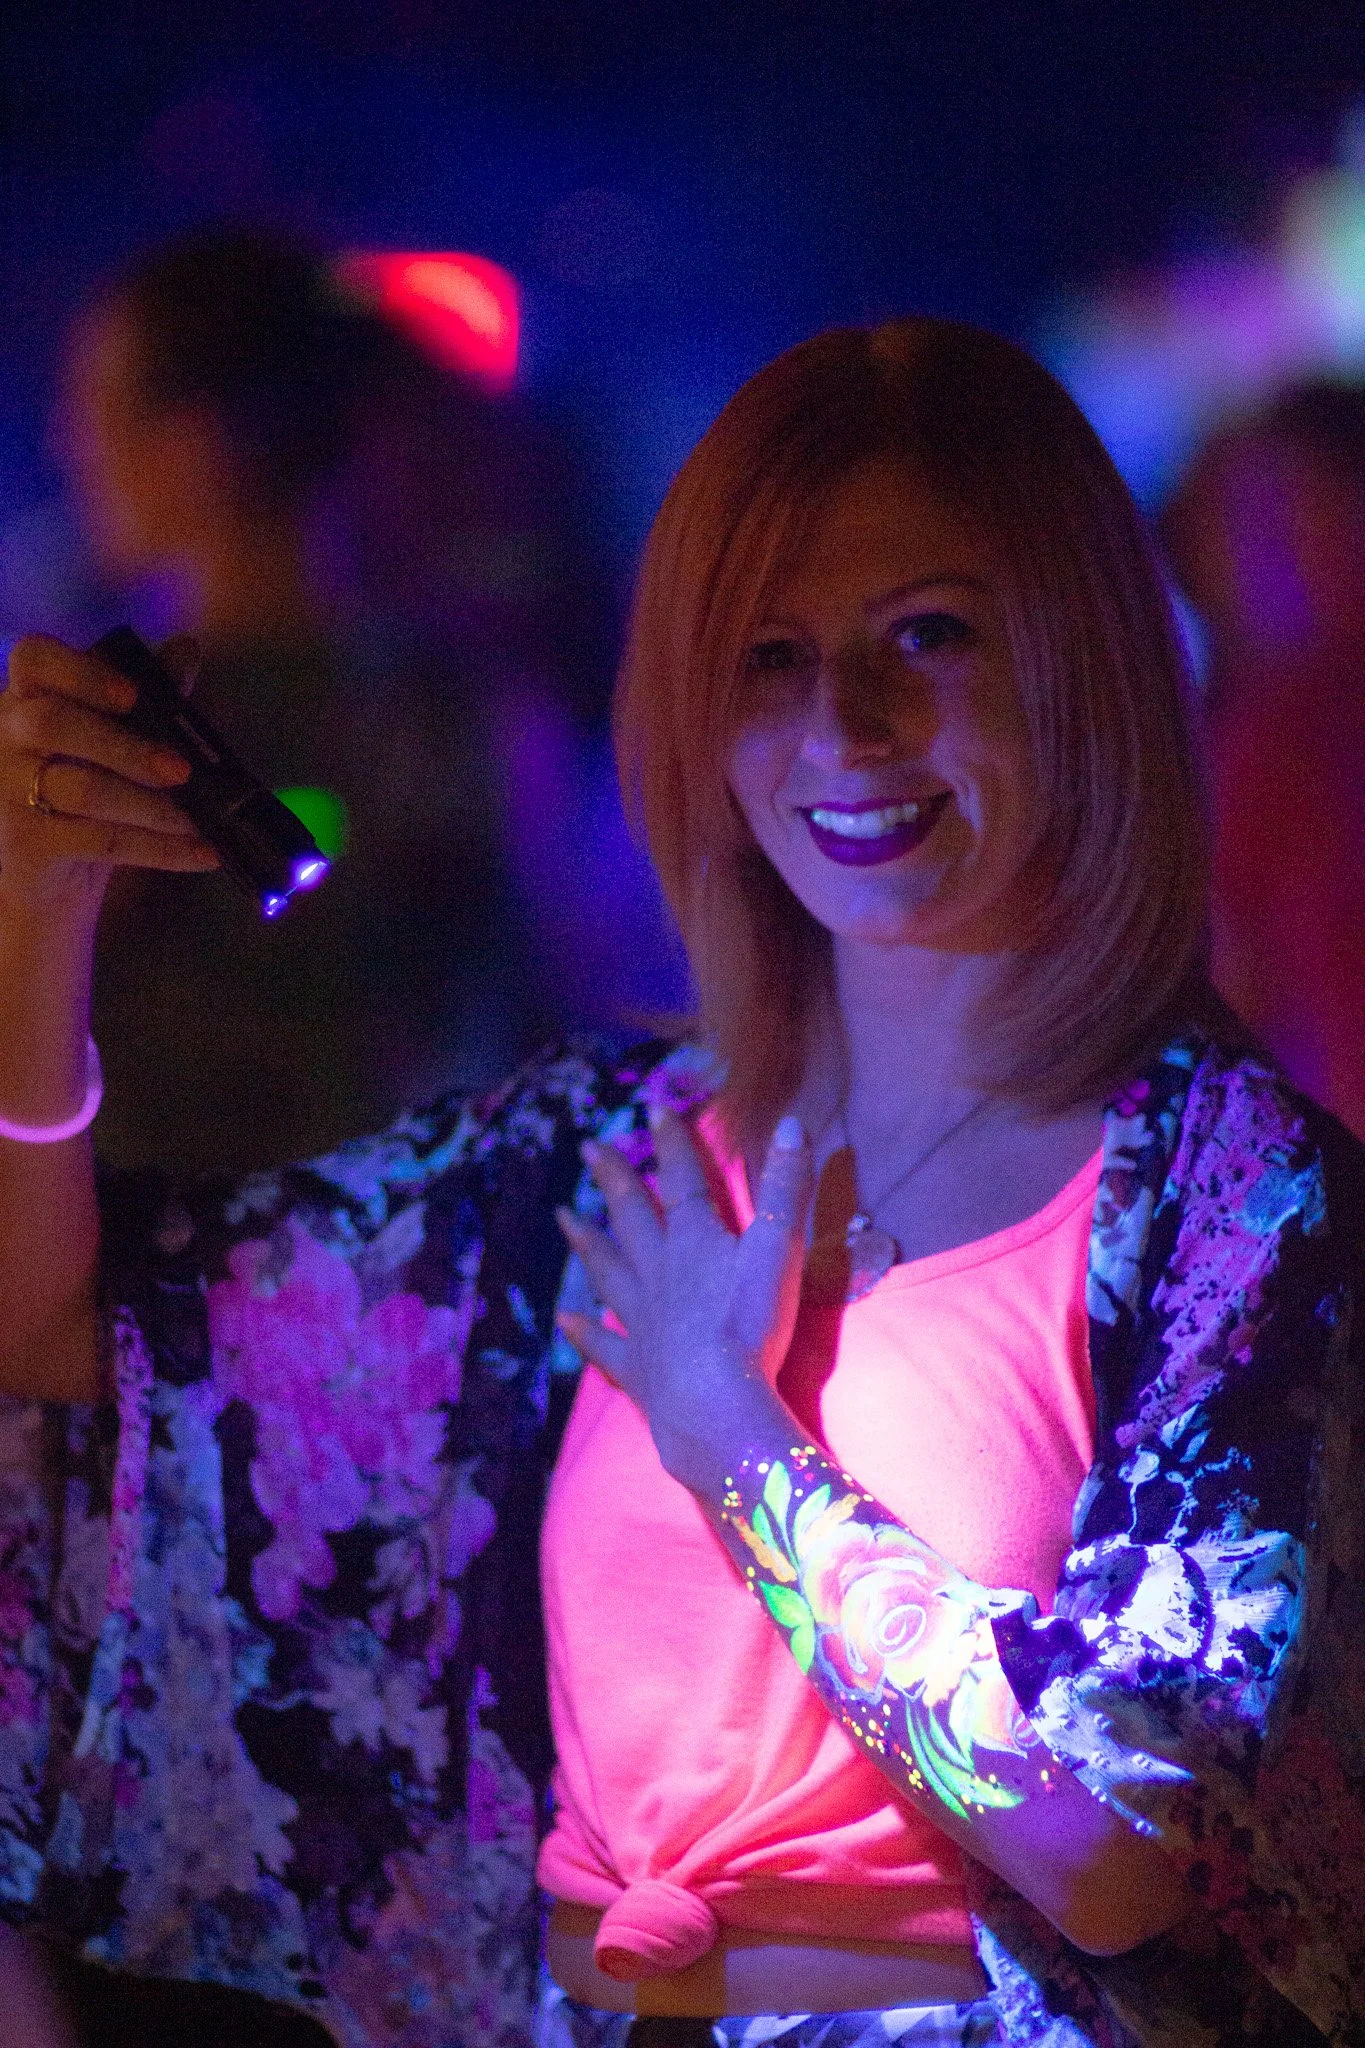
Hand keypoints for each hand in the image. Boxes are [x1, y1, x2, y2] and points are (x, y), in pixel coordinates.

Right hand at [0, 634, 217, 915]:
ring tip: (199, 819)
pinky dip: (161, 849)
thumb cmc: (82, 804)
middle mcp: (4, 738)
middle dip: (127, 745)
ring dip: (151, 805)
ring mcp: (7, 792)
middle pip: (54, 723)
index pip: (33, 659)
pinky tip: (203, 853)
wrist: (47, 888)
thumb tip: (187, 648)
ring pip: (80, 789)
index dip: (82, 671)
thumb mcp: (113, 746)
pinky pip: (101, 842)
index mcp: (26, 700)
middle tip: (181, 770)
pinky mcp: (26, 846)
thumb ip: (148, 697)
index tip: (133, 694)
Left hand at [555, 1107, 813, 1492]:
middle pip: (631, 1216)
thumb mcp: (778, 1248)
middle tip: (590, 1147)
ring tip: (564, 1216)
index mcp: (693, 1240)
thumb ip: (784, 1187)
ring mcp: (639, 1319)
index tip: (654, 1109)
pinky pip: (601, 1343)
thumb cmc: (751, 1325)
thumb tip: (789, 1122)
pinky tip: (566, 1320)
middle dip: (614, 1178)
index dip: (672, 1143)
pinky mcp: (634, 1366)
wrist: (715, 1405)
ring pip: (606, 1269)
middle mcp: (657, 1271)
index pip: (682, 1180)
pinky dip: (583, 1331)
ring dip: (588, 1241)